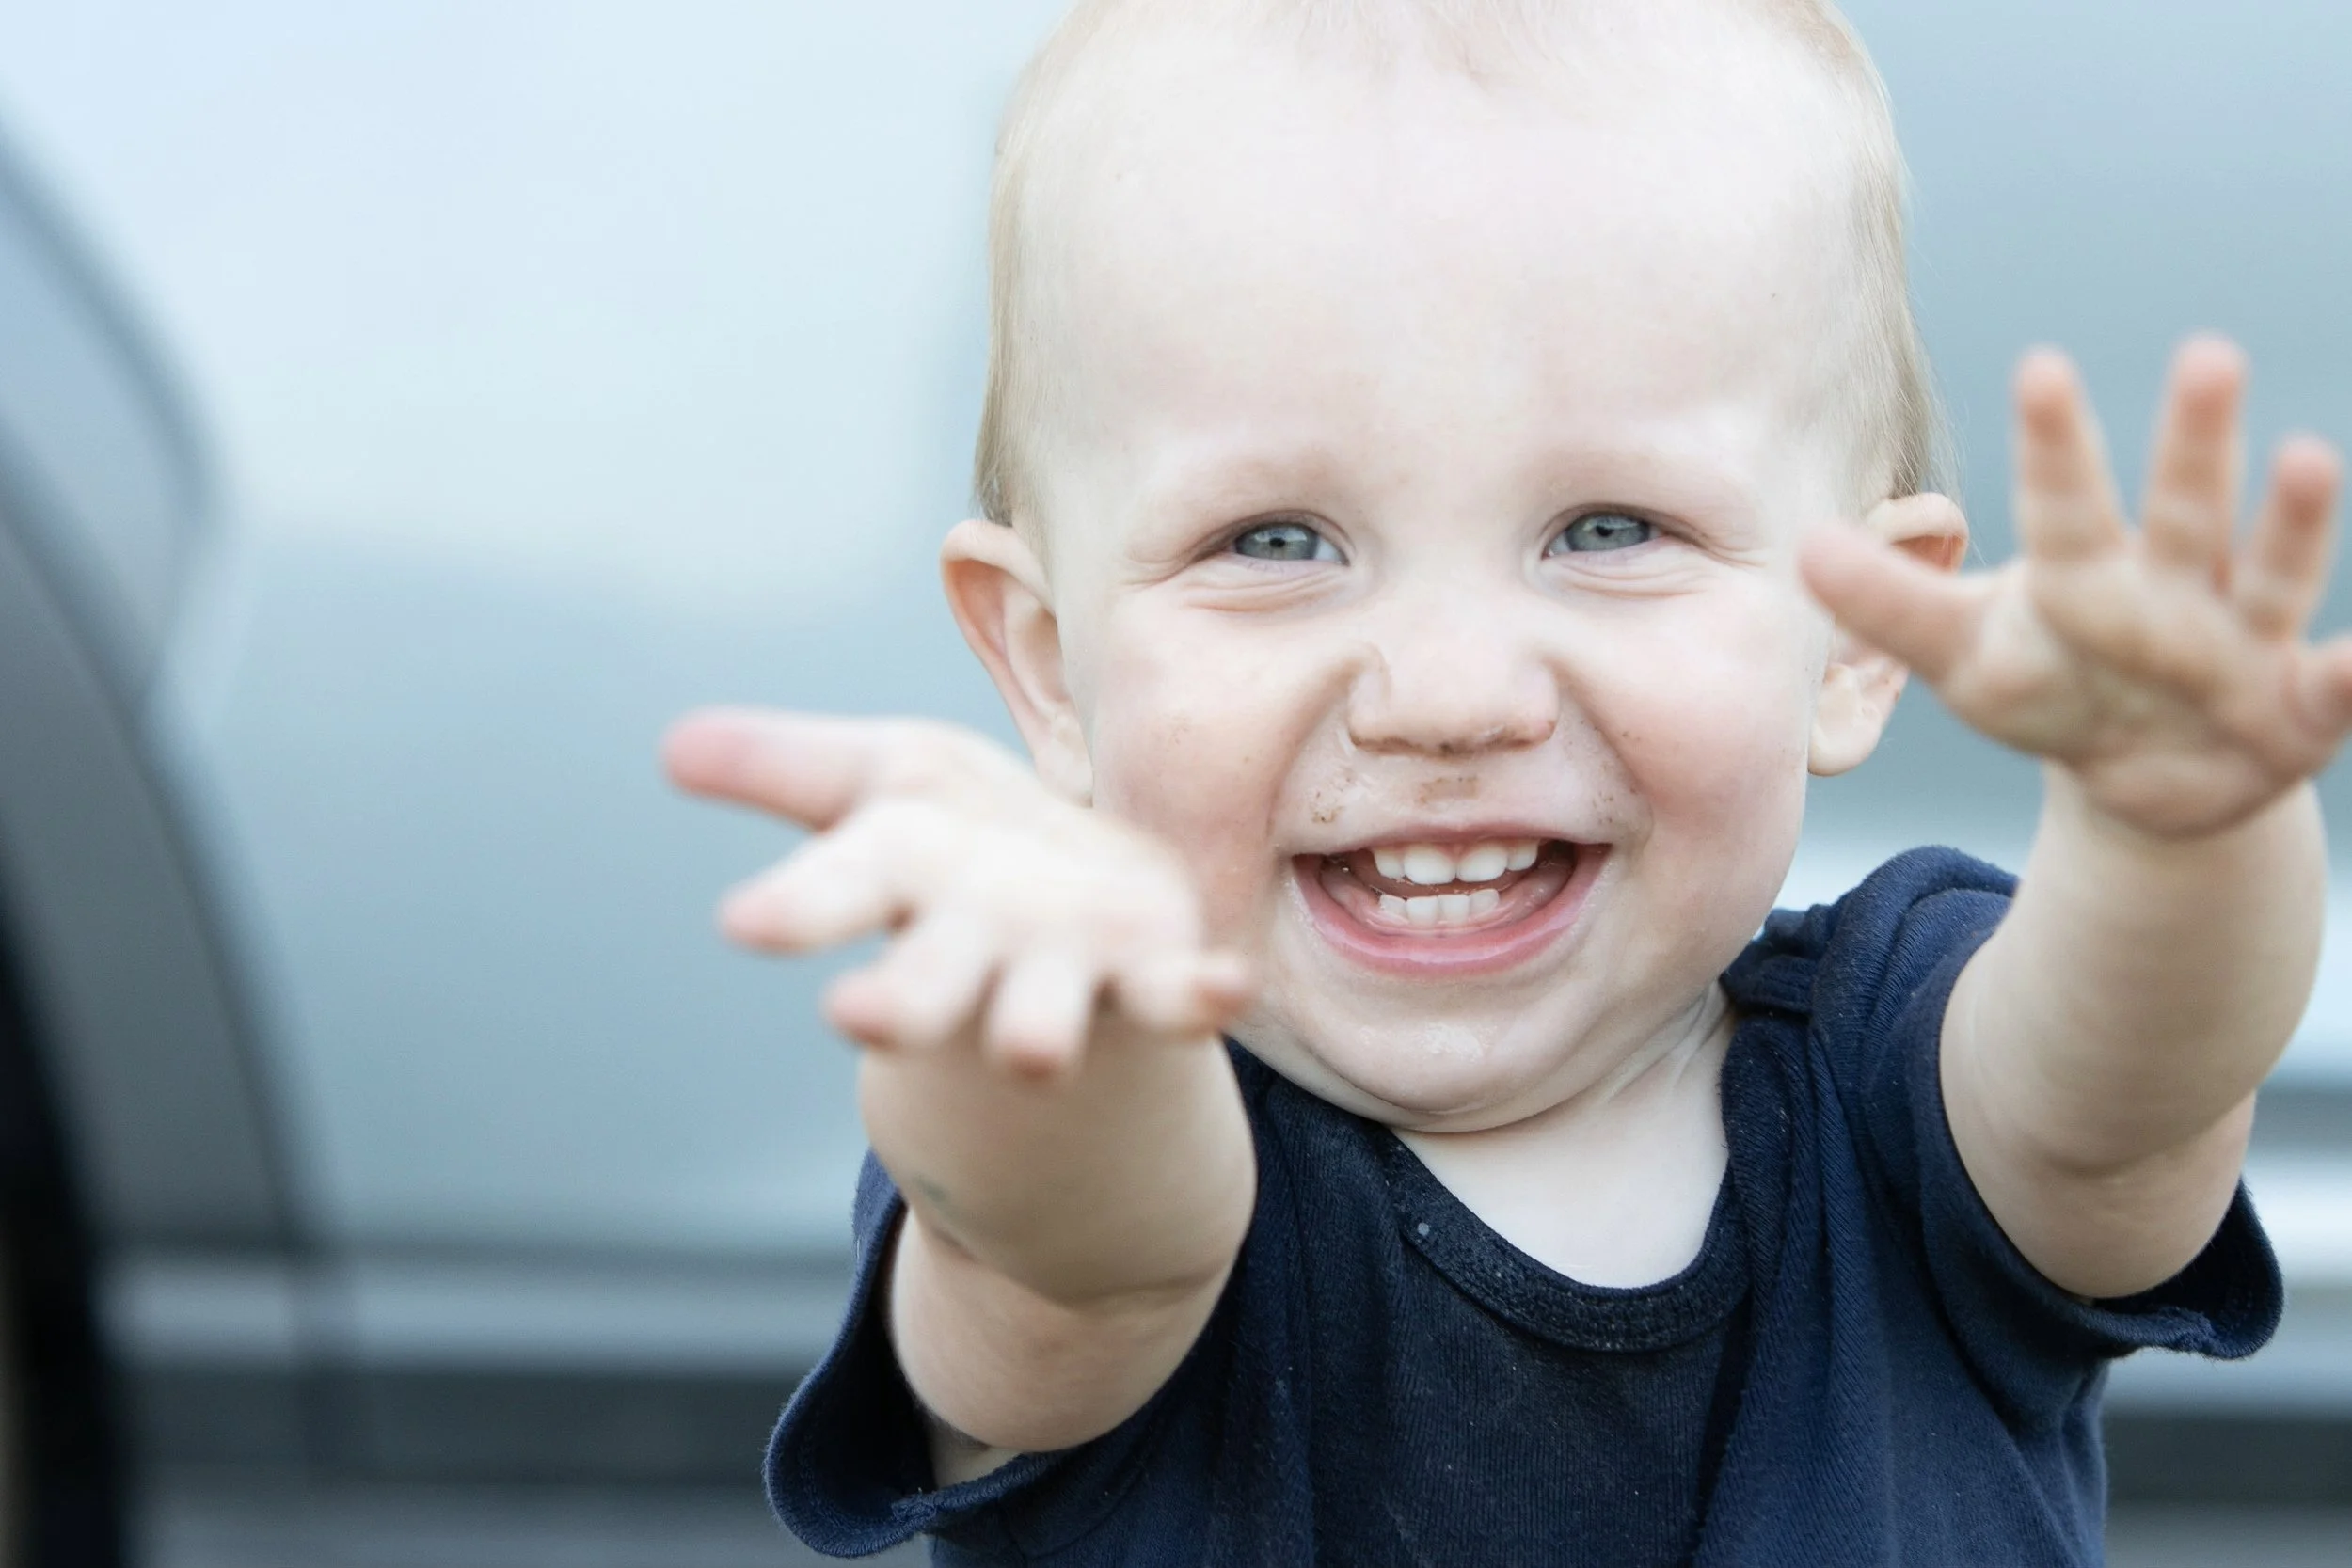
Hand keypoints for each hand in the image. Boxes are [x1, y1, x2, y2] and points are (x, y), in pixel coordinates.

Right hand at [663, 709, 1251, 1075]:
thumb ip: (788, 768)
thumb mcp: (875, 785)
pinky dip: (1196, 995)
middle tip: (860, 1018)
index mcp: (904, 880)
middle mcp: (976, 942)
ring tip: (1035, 1050)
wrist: (1080, 926)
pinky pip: (1174, 995)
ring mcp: (1065, 966)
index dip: (800, 905)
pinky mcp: (1149, 974)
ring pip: (1044, 1008)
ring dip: (1039, 1023)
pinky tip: (1224, 986)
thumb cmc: (958, 847)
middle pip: (931, 978)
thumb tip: (672, 745)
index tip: (747, 921)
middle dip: (904, 996)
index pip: (840, 889)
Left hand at [1803, 336, 2351, 836]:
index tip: (2039, 367)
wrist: (2142, 776)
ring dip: (2290, 523)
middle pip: (2183, 509)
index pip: (2062, 503)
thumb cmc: (2050, 690)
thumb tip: (1803, 548)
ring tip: (2308, 458)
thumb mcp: (1962, 657)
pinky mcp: (2298, 710)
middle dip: (2195, 442)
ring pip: (2269, 577)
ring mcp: (2242, 644)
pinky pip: (2342, 687)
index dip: (2053, 446)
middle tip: (2206, 355)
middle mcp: (2174, 587)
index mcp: (2086, 572)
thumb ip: (1891, 605)